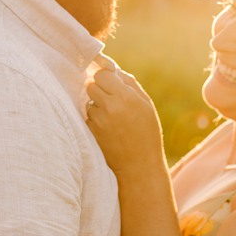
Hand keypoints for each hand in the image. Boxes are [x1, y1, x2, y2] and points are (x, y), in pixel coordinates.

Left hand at [85, 59, 164, 174]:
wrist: (139, 166)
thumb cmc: (147, 134)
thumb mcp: (146, 105)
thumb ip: (130, 84)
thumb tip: (114, 70)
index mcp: (126, 97)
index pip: (102, 74)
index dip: (105, 77)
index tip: (111, 84)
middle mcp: (110, 106)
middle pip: (91, 85)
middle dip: (99, 89)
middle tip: (110, 99)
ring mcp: (99, 120)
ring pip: (88, 101)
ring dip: (96, 105)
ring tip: (111, 117)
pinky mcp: (92, 132)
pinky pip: (87, 117)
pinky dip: (94, 119)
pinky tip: (107, 128)